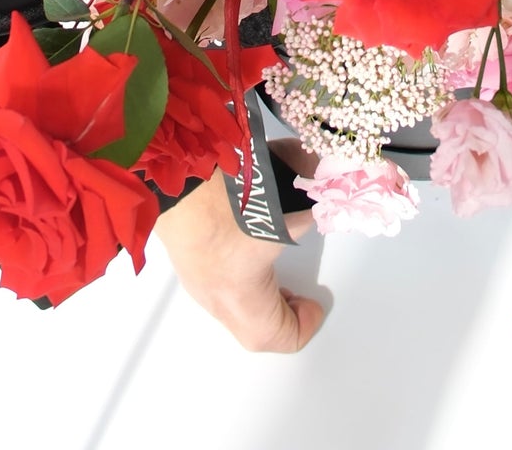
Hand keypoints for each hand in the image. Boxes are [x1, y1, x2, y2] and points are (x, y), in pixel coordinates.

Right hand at [153, 172, 324, 352]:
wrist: (175, 173)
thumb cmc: (229, 201)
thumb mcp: (290, 202)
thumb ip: (319, 198)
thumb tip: (336, 183)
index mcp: (243, 297)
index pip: (279, 336)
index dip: (306, 324)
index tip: (316, 301)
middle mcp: (214, 295)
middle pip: (251, 327)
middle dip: (278, 311)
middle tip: (293, 291)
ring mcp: (193, 273)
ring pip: (229, 301)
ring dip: (255, 288)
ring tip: (272, 257)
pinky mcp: (181, 249)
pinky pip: (213, 273)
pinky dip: (235, 263)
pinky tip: (246, 227)